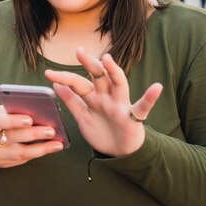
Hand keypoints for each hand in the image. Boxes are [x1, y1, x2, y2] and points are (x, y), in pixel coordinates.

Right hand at [0, 105, 63, 167]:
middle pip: (12, 138)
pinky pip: (24, 159)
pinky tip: (52, 148)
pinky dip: (39, 152)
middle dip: (33, 134)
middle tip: (51, 130)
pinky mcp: (5, 164)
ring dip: (41, 148)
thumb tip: (41, 109)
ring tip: (57, 143)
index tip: (30, 119)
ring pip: (20, 153)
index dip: (14, 121)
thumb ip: (14, 110)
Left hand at [44, 47, 161, 156]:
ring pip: (118, 84)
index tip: (48, 73)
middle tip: (79, 52)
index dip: (63, 78)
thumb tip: (56, 85)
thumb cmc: (102, 131)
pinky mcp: (134, 118)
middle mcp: (106, 97)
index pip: (78, 83)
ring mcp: (120, 106)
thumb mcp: (83, 116)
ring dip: (114, 71)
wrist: (119, 153)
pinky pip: (143, 107)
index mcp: (93, 97)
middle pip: (98, 77)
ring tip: (108, 59)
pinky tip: (156, 88)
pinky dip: (150, 97)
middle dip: (89, 64)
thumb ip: (71, 101)